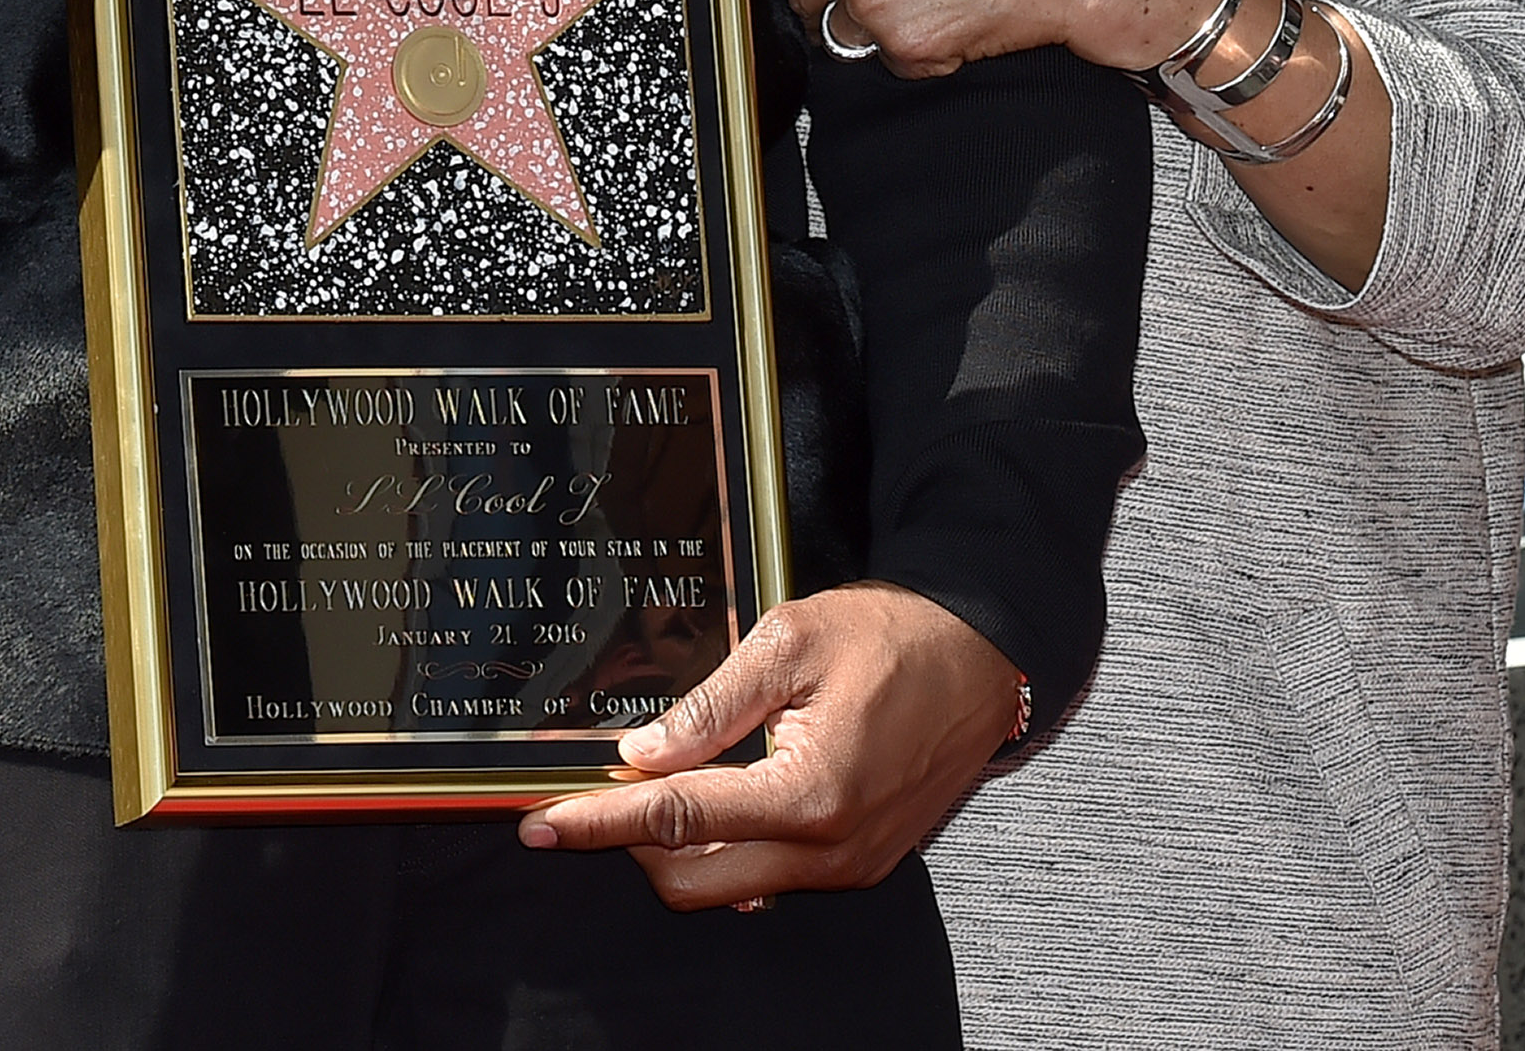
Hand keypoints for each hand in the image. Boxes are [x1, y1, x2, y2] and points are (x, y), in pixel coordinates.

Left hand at [517, 583, 1023, 910]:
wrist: (984, 657)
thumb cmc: (895, 637)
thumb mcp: (790, 643)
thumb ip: (710, 705)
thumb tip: (641, 752)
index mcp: (809, 795)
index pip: (675, 820)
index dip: (597, 822)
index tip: (540, 824)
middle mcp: (830, 850)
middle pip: (692, 881)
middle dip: (630, 845)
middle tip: (593, 793)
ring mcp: (848, 865)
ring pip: (729, 887)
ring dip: (677, 849)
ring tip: (648, 787)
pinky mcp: (860, 862)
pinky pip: (771, 878)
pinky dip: (725, 850)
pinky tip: (707, 800)